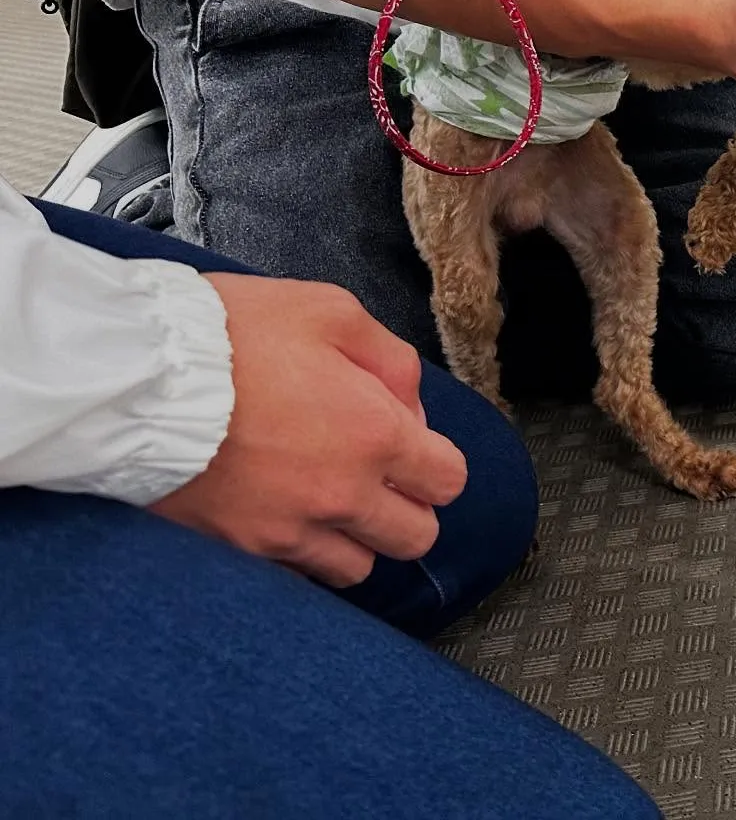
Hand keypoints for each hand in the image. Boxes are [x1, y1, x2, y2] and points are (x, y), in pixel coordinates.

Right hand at [150, 273, 466, 587]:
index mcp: (374, 434)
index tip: (408, 444)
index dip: (434, 462)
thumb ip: (390, 360)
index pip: (447, 481)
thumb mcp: (331, 311)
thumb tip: (411, 405)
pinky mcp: (236, 550)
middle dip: (406, 508)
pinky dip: (300, 554)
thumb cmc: (234, 334)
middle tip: (374, 475)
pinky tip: (281, 514)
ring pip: (355, 567)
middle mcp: (340, 495)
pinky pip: (294, 576)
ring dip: (353, 537)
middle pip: (413, 537)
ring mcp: (286, 532)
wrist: (136, 375)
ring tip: (324, 496)